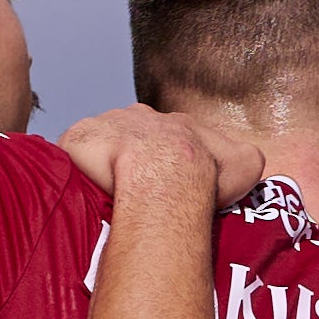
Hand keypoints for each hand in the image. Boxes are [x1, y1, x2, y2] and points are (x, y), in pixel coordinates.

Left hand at [58, 102, 268, 207]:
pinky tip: (80, 199)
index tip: (160, 186)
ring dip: (98, 169)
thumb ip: (244, 160)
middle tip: (130, 196)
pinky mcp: (77, 141)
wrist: (169, 171)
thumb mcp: (244, 164)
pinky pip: (70, 159)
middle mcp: (137, 117)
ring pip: (97, 147)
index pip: (163, 138)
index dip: (161, 162)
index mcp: (172, 124)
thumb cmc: (207, 172)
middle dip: (125, 162)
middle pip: (126, 138)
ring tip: (102, 201)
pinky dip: (74, 177)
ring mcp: (105, 126)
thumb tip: (247, 165)